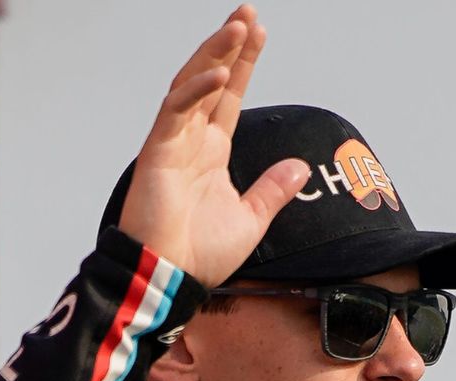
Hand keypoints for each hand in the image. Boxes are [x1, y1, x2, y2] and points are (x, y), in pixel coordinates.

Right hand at [118, 5, 309, 287]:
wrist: (169, 278)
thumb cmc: (198, 255)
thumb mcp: (251, 219)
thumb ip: (272, 191)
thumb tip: (299, 168)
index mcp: (210, 152)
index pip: (228, 97)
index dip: (242, 64)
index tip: (258, 34)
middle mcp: (190, 140)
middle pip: (209, 80)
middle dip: (228, 46)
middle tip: (247, 14)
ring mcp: (171, 143)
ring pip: (191, 86)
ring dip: (213, 56)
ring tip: (237, 27)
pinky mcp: (157, 153)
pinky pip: (176, 112)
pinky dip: (196, 92)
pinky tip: (218, 75)